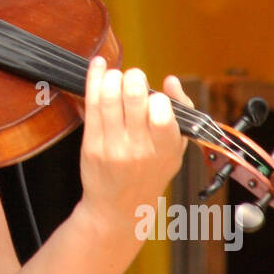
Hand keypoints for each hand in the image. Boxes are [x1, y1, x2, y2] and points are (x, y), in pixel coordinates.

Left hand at [78, 62, 191, 230]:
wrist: (118, 208)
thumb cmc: (151, 174)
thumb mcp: (176, 150)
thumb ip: (182, 114)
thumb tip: (171, 81)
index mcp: (165, 150)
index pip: (162, 117)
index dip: (158, 99)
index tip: (155, 96)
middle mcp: (138, 149)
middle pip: (133, 99)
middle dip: (134, 78)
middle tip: (134, 77)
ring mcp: (112, 147)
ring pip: (108, 98)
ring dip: (113, 77)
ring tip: (117, 76)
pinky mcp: (91, 144)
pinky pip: (91, 105)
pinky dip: (94, 79)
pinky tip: (98, 65)